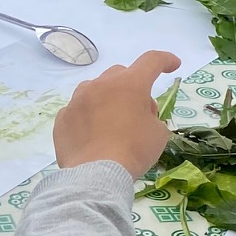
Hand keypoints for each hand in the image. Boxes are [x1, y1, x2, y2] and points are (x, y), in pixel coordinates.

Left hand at [51, 49, 182, 175]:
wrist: (94, 175)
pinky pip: (78, 110)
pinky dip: (87, 117)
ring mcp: (77, 100)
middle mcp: (101, 85)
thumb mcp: (158, 133)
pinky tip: (91, 135)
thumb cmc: (133, 151)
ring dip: (106, 98)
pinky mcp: (62, 118)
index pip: (152, 61)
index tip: (173, 65)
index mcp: (130, 84)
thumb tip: (138, 113)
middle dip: (132, 86)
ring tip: (111, 121)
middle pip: (120, 74)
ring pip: (95, 89)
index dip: (165, 60)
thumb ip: (151, 115)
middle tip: (138, 110)